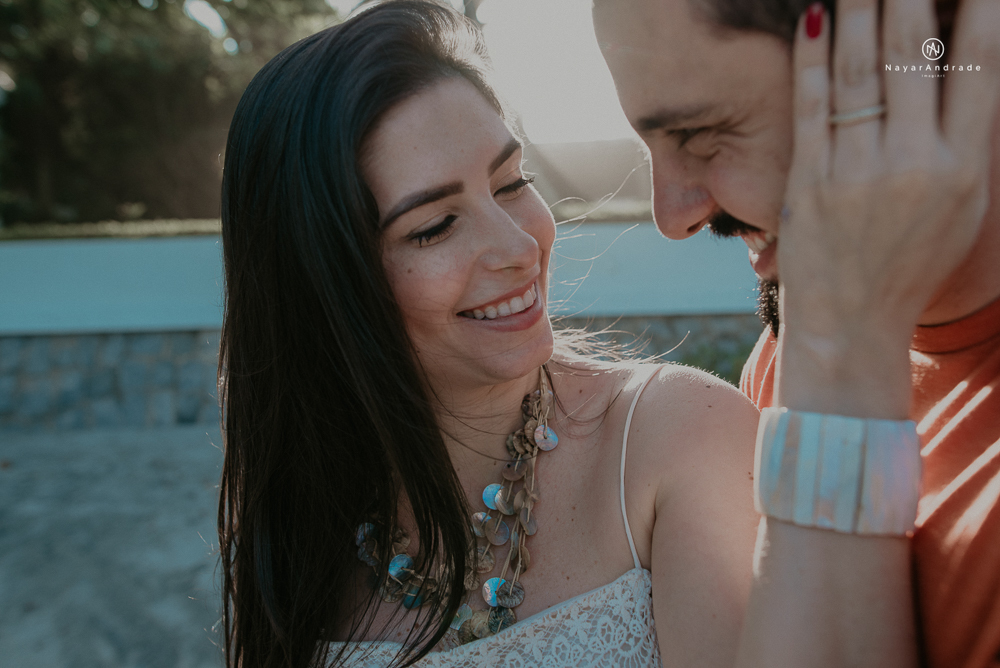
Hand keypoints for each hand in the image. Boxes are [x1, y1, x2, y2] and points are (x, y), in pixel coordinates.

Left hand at [776, 0, 999, 416]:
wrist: (852, 321)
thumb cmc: (910, 262)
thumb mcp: (961, 206)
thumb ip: (966, 138)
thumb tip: (972, 67)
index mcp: (963, 167)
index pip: (978, 65)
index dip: (975, 9)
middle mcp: (915, 163)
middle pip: (913, 53)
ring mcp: (858, 171)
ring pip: (858, 68)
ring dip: (858, 9)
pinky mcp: (809, 180)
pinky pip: (811, 103)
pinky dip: (812, 55)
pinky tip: (812, 16)